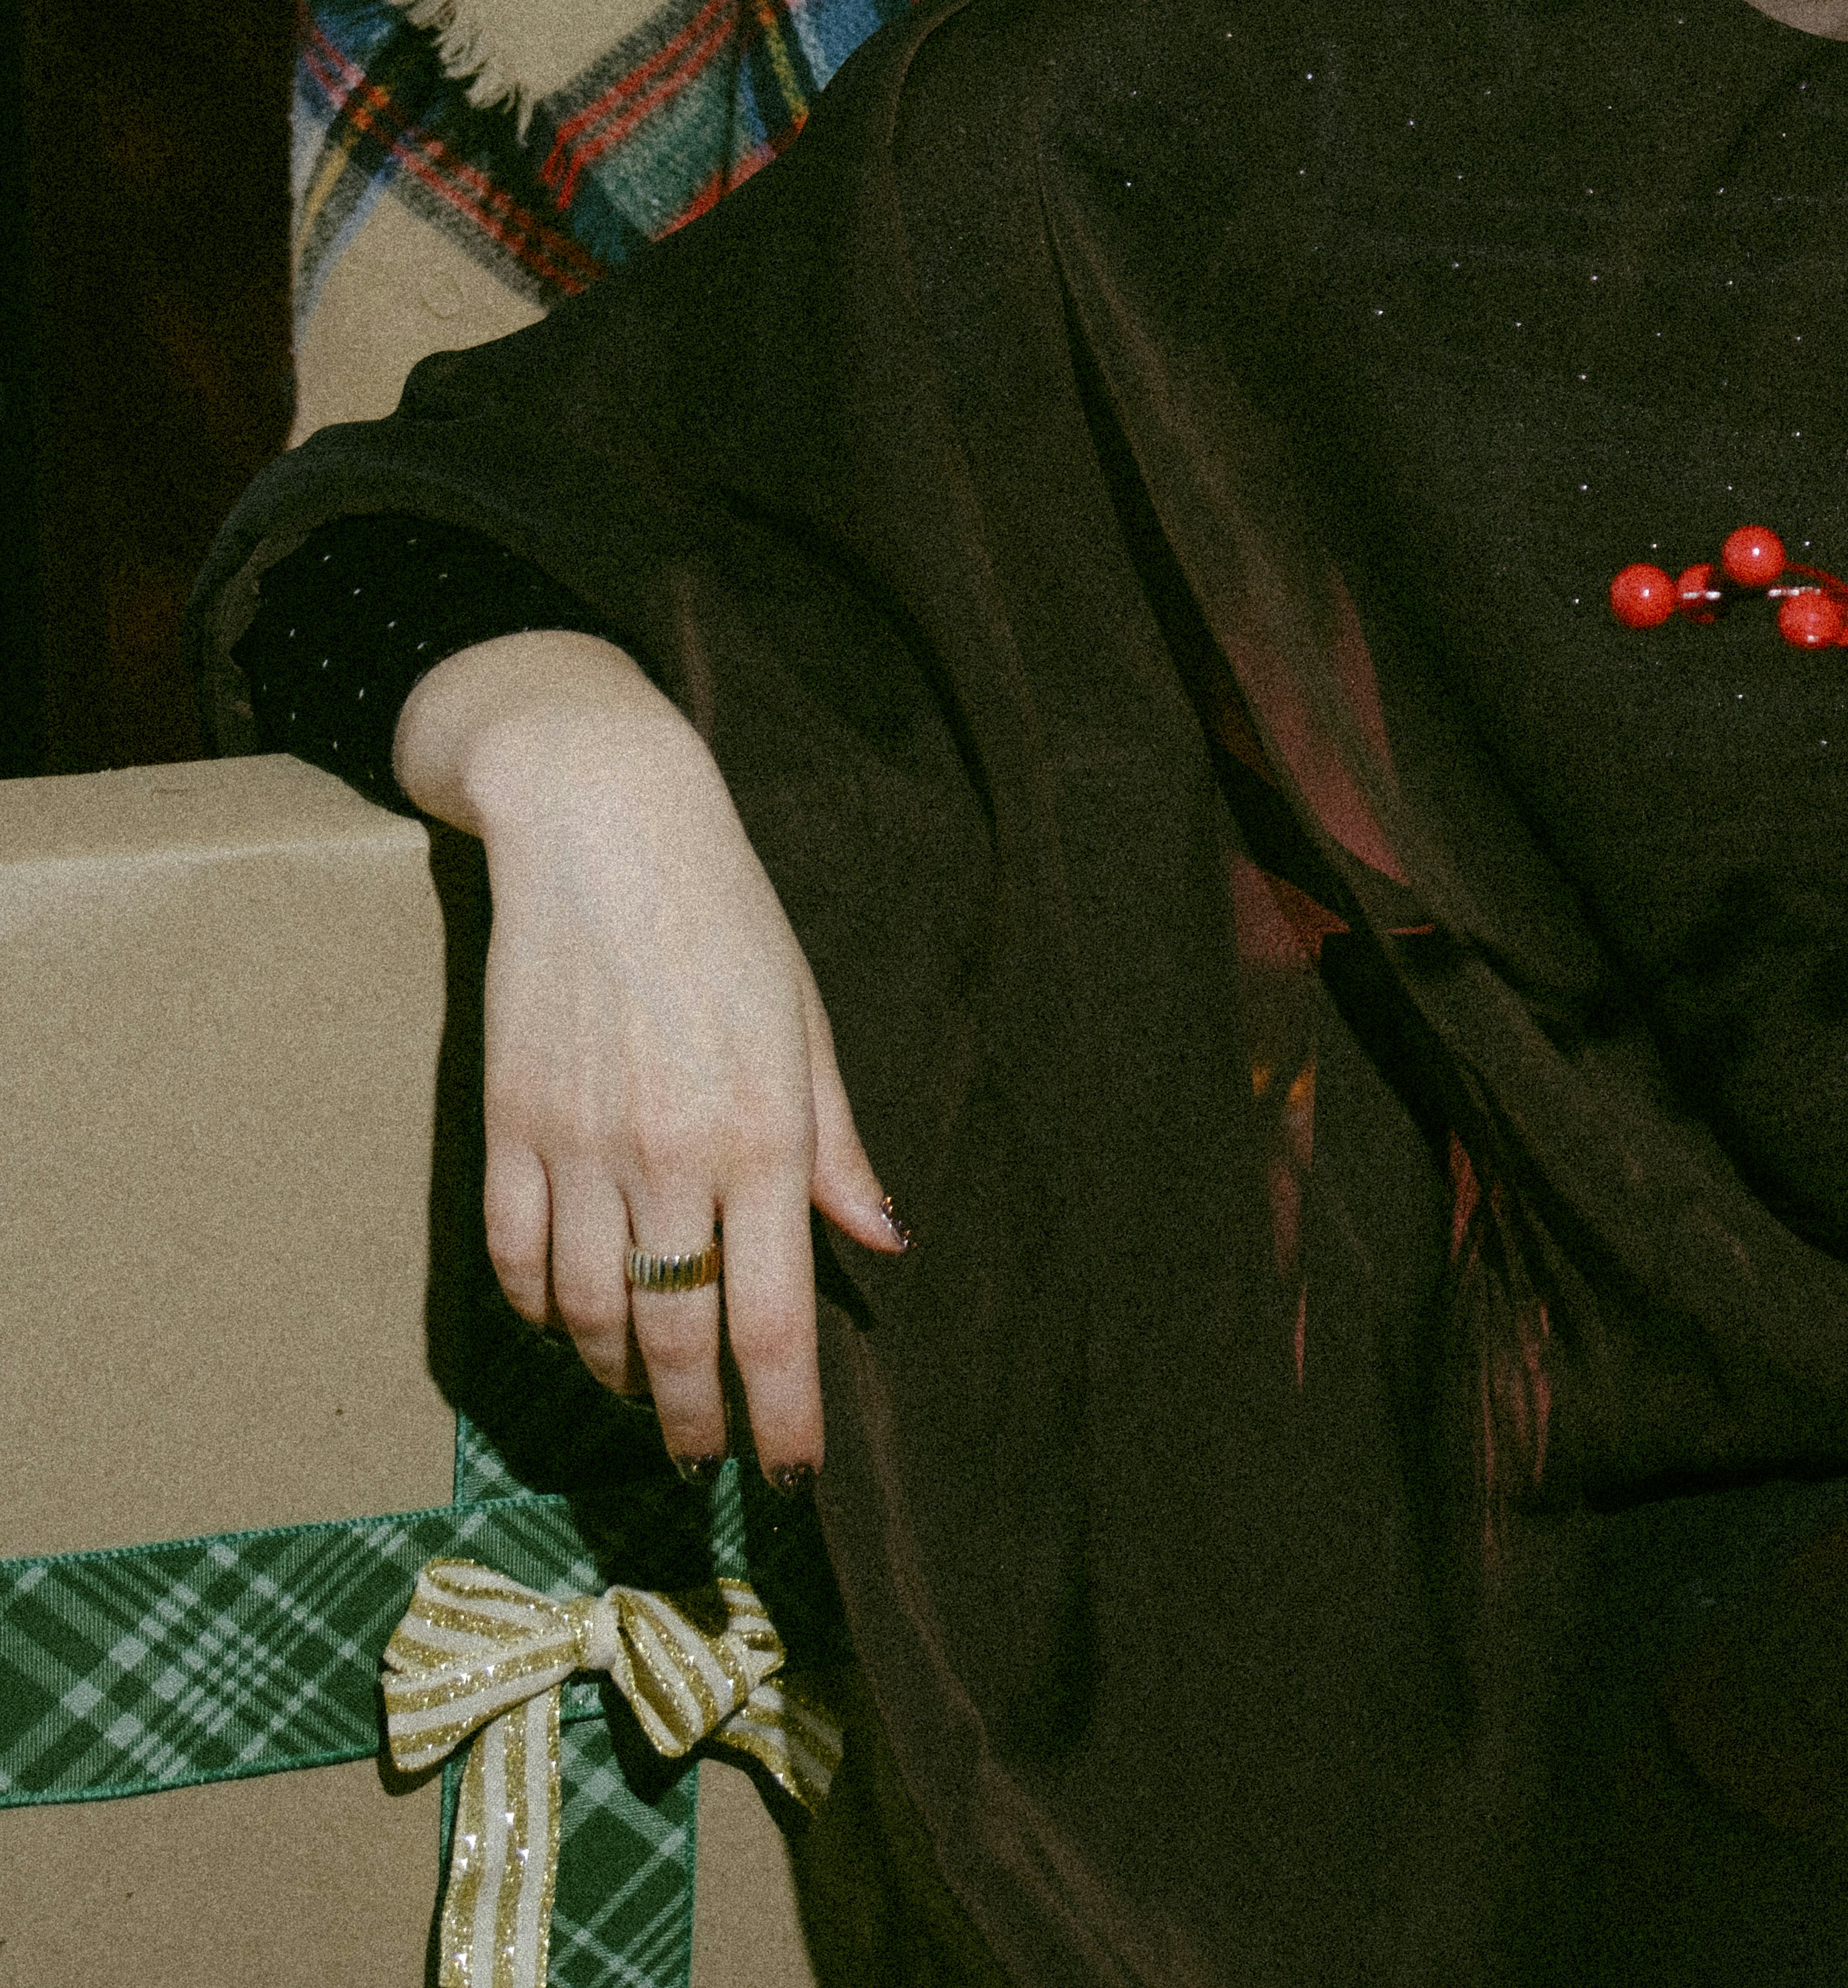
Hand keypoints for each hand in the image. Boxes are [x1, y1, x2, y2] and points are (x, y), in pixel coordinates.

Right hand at [396, 632, 900, 1474]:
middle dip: (696, 1421)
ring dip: (618, 1375)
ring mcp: (578, 1146)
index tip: (788, 1475)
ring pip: (589, 1314)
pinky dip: (542, 1311)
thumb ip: (841, 1149)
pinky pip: (516, 1259)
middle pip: (676, 1338)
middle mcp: (669, 1157)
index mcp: (765, 1135)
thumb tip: (885, 1244)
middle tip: (707, 1466)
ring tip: (648, 1398)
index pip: (776, 1317)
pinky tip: (572, 1324)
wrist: (603, 830)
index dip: (782, 1412)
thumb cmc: (729, 923)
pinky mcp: (504, 1126)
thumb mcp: (808, 1028)